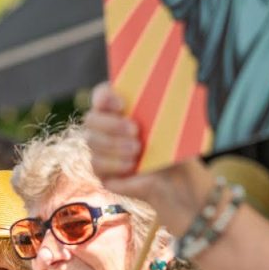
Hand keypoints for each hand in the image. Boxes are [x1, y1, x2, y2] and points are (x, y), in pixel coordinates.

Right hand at [83, 83, 215, 235]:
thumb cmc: (172, 147)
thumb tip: (156, 89)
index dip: (105, 96)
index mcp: (119, 109)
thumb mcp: (167, 124)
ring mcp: (101, 150)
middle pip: (91, 118)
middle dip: (111, 124)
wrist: (177, 180)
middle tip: (135, 130)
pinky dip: (114, 163)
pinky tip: (131, 165)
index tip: (122, 104)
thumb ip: (155, 108)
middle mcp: (105, 128)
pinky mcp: (102, 172)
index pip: (101, 95)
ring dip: (114, 144)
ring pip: (91, 141)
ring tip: (137, 150)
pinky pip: (96, 164)